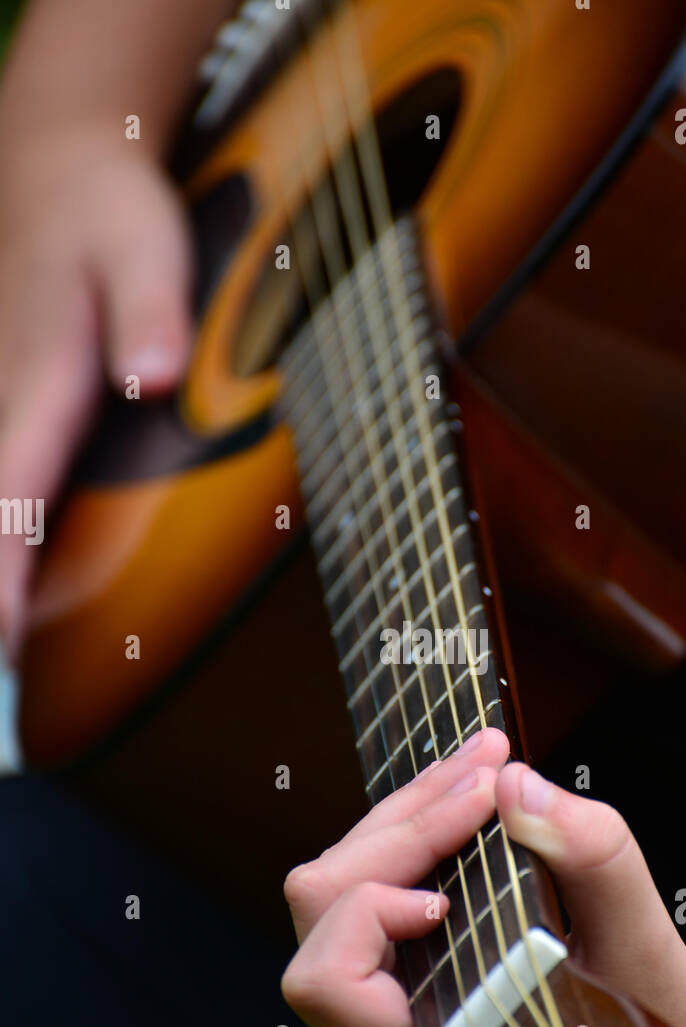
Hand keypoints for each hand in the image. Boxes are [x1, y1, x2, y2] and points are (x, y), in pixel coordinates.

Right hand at [0, 127, 191, 654]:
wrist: (58, 165)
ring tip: (4, 656)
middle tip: (1, 682)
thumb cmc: (106, 211)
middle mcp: (4, 403)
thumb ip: (151, 312)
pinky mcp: (9, 405)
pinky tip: (11, 587)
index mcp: (40, 382)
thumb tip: (148, 377)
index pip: (10, 495)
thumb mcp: (144, 244)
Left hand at [282, 729, 685, 1026]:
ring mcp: (380, 1013)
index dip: (371, 911)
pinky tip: (472, 799)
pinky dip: (416, 834)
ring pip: (337, 888)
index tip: (455, 887)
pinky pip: (369, 891)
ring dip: (407, 817)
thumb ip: (589, 857)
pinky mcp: (395, 979)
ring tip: (484, 770)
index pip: (325, 980)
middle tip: (490, 771)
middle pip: (321, 905)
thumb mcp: (644, 946)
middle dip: (403, 824)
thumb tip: (514, 784)